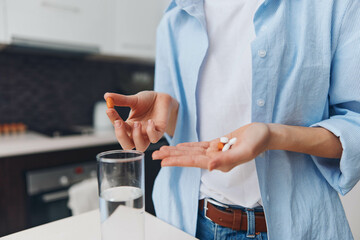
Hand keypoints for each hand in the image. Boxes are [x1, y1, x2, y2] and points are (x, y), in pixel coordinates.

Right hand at [104, 91, 177, 151]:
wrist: (162, 98)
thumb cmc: (147, 100)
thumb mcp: (133, 99)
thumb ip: (121, 100)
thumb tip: (106, 96)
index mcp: (129, 126)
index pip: (118, 128)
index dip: (112, 120)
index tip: (109, 109)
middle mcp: (137, 133)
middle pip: (127, 145)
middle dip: (121, 136)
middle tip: (119, 122)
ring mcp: (148, 134)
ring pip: (141, 147)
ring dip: (136, 137)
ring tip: (137, 123)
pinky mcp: (159, 132)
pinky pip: (154, 138)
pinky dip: (151, 131)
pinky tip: (150, 121)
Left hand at [152, 123, 270, 171]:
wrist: (266, 134)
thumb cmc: (258, 141)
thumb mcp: (244, 150)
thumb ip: (227, 159)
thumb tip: (209, 166)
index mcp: (219, 162)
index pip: (193, 162)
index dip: (177, 161)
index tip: (162, 162)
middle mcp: (215, 159)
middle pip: (188, 157)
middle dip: (171, 156)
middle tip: (154, 155)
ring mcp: (215, 151)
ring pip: (192, 151)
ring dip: (177, 151)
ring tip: (162, 150)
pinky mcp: (218, 144)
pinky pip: (200, 145)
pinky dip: (189, 145)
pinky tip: (180, 145)